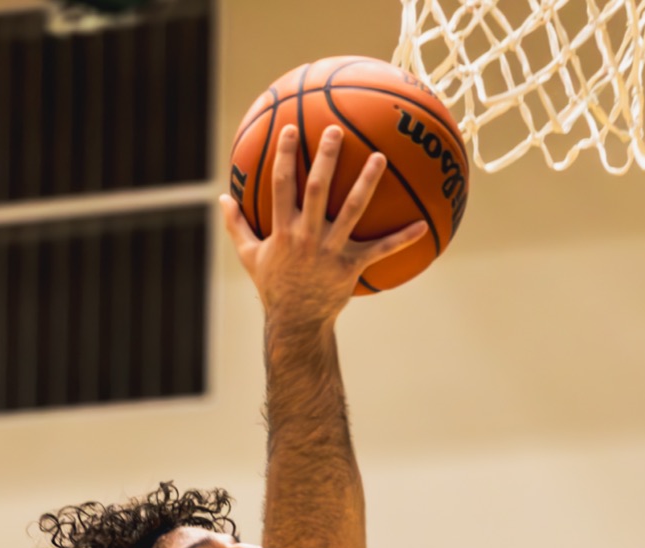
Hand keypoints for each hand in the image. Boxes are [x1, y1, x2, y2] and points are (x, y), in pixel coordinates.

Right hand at [221, 125, 427, 326]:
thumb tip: (221, 199)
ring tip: (380, 157)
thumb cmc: (274, 287)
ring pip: (352, 210)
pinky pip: (380, 249)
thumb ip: (237, 225)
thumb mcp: (250, 256)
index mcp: (282, 230)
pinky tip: (422, 224)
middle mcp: (307, 236)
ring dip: (366, 183)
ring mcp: (331, 251)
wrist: (296, 323)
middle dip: (325, 158)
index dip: (285, 155)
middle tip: (335, 130)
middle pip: (317, 189)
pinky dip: (402, 238)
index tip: (291, 128)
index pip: (281, 184)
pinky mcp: (351, 267)